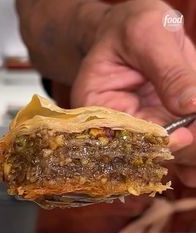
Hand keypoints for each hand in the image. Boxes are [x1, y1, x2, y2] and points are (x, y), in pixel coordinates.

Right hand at [71, 0, 195, 186]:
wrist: (135, 29)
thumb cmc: (131, 27)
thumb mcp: (148, 36)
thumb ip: (168, 71)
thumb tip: (190, 105)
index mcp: (98, 108)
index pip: (125, 136)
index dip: (155, 140)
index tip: (184, 135)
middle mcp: (118, 128)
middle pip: (148, 152)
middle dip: (181, 144)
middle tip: (195, 129)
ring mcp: (143, 130)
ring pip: (169, 153)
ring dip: (190, 146)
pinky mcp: (162, 127)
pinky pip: (180, 145)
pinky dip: (192, 144)